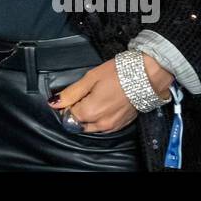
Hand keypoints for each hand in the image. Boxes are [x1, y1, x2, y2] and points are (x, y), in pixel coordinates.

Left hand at [46, 54, 172, 131]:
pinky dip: (100, 119)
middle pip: (78, 124)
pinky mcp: (121, 125)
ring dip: (88, 117)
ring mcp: (112, 126)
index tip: (71, 95)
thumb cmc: (118, 73)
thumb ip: (71, 93)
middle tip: (84, 95)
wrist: (147, 75)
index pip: (68, 116)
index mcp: (90, 112)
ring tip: (96, 98)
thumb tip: (54, 103)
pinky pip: (103, 127)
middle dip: (76, 112)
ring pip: (91, 127)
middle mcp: (100, 124)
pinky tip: (105, 104)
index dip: (66, 105)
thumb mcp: (90, 78)